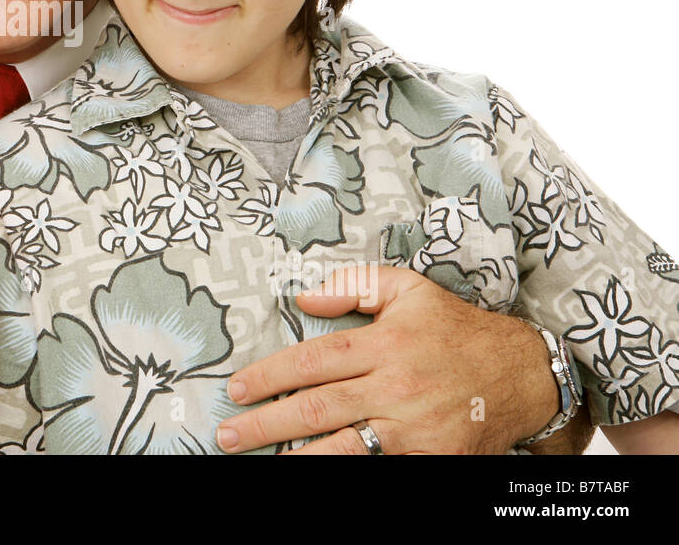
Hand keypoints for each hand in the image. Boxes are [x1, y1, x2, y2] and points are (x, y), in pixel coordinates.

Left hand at [215, 265, 557, 453]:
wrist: (523, 374)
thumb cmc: (457, 330)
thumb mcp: (409, 289)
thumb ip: (355, 285)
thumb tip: (304, 298)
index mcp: (384, 343)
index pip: (311, 361)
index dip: (268, 375)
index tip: (238, 388)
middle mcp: (395, 386)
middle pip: (315, 408)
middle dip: (265, 422)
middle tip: (229, 433)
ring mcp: (412, 427)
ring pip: (342, 447)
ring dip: (296, 456)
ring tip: (261, 459)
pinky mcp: (430, 457)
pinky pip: (378, 466)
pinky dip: (344, 468)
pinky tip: (313, 465)